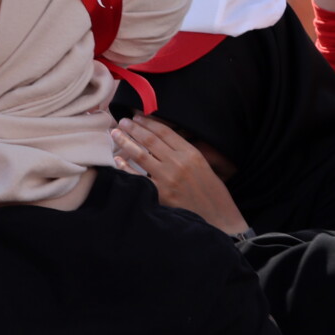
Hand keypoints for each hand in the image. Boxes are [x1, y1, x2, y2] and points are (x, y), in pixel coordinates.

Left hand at [111, 116, 247, 235]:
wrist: (219, 217)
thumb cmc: (212, 192)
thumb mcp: (204, 165)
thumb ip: (185, 152)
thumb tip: (162, 140)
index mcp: (191, 153)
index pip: (165, 132)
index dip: (148, 123)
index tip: (137, 117)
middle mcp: (178, 163)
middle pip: (150, 140)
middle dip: (133, 128)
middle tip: (121, 121)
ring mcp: (167, 178)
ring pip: (141, 155)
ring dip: (125, 142)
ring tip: (115, 134)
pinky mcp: (160, 194)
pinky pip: (137, 177)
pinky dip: (125, 167)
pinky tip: (117, 159)